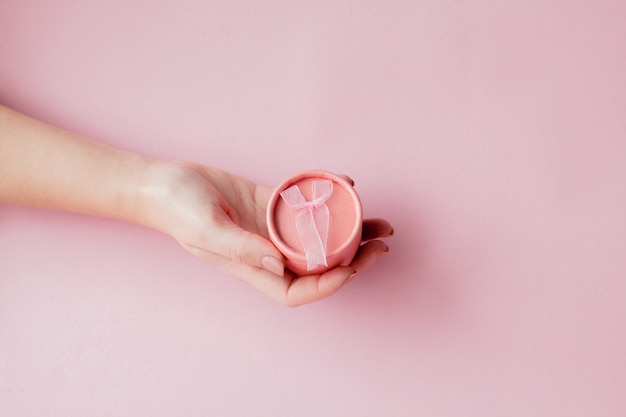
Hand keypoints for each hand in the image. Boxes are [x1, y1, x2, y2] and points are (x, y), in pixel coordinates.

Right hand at [139, 161, 392, 306]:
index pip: (296, 290)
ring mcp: (271, 229)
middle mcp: (267, 253)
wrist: (165, 182)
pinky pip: (306, 205)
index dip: (326, 286)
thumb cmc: (177, 209)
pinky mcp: (272, 204)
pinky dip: (328, 198)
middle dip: (353, 261)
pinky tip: (347, 187)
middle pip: (317, 266)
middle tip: (382, 246)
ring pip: (319, 237)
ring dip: (351, 232)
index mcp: (251, 268)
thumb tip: (280, 264)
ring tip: (382, 224)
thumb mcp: (205, 229)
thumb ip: (241, 248)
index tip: (351, 268)